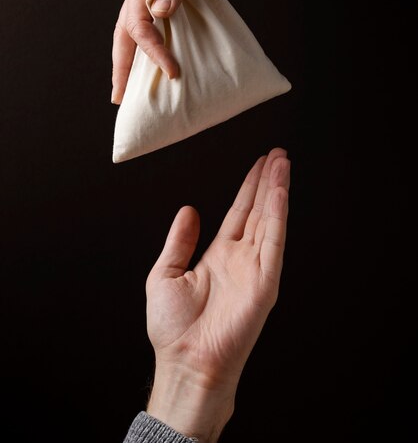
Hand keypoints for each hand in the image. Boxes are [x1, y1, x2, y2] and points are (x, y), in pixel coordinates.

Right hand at [111, 0, 218, 103]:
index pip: (140, 23)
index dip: (155, 50)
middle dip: (122, 67)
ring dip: (128, 58)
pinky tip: (149, 57)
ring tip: (126, 87)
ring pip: (129, 29)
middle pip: (123, 33)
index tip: (173, 71)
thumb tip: (162, 13)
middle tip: (118, 99)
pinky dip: (144, 43)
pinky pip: (144, 20)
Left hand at [145, 148, 290, 442]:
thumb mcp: (166, 273)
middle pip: (258, 211)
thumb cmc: (173, 329)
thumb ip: (180, 240)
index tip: (259, 165)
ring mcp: (255, 269)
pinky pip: (273, 242)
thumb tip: (188, 210)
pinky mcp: (264, 282)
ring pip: (269, 220)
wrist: (184, 363)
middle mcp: (241, 259)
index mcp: (219, 256)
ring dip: (276, 191)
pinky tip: (279, 193)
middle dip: (268, 182)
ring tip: (282, 163)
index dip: (250, 188)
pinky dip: (277, 216)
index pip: (240, 213)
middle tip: (278, 155)